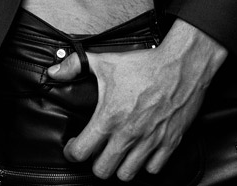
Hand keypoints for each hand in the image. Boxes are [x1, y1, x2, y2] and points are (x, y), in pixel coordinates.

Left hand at [47, 18, 227, 181]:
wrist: (182, 65)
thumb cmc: (145, 64)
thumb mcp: (107, 61)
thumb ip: (76, 65)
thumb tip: (54, 73)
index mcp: (110, 118)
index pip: (80, 153)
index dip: (72, 151)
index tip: (75, 145)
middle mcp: (128, 135)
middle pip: (101, 171)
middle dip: (95, 161)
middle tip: (98, 149)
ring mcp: (149, 142)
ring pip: (126, 175)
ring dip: (120, 165)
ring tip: (119, 152)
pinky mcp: (168, 143)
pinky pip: (152, 170)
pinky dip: (146, 164)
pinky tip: (142, 150)